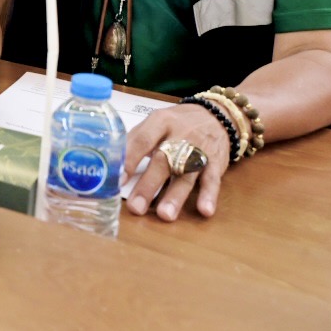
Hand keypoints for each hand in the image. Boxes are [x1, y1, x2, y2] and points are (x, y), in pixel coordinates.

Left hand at [122, 102, 233, 221]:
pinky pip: (213, 180)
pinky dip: (209, 196)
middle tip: (136, 207)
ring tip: (165, 215)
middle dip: (149, 185)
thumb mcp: (156, 121)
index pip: (142, 140)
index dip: (130, 159)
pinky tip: (205, 210)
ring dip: (176, 196)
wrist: (216, 115)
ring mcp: (200, 150)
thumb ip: (136, 140)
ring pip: (187, 174)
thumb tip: (114, 164)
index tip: (118, 180)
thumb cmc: (177, 123)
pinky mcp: (216, 162)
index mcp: (161, 122)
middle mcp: (180, 135)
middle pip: (163, 162)